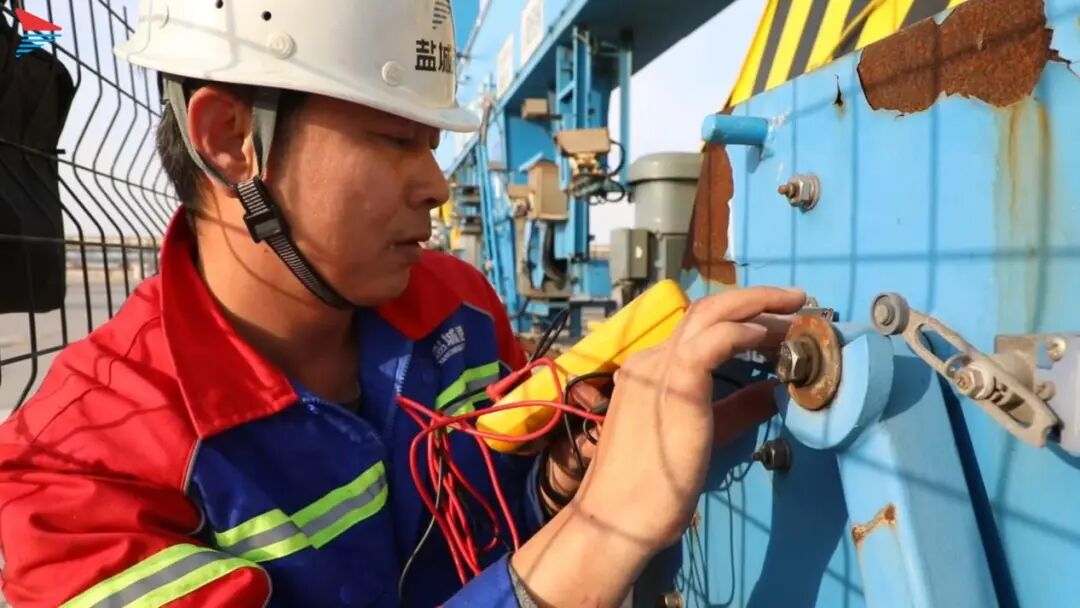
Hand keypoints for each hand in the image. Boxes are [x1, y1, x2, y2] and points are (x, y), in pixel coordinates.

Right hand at [539, 311, 794, 516]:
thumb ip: (736, 410)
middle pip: (707, 310)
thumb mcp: (705, 437)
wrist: (617, 517)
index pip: (700, 329)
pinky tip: (769, 335)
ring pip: (711, 314)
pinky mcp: (676, 383)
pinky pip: (714, 341)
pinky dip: (745, 331)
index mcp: (652, 371)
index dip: (743, 319)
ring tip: (795, 309)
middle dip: (756, 300)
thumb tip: (771, 390)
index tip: (778, 326)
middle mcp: (652, 360)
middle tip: (797, 303)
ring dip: (758, 307)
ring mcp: (659, 367)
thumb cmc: (652, 489)